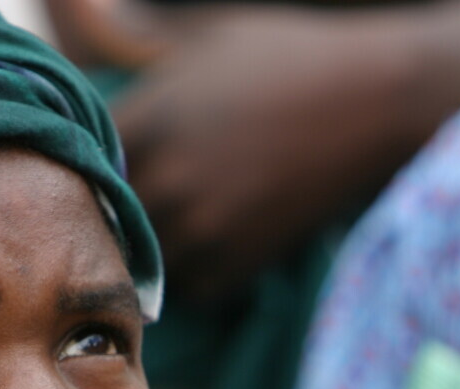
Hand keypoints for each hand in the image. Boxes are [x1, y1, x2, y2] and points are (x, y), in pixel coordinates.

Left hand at [111, 7, 427, 300]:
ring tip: (178, 230)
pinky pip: (191, 289)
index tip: (99, 164)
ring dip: (154, 250)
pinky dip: (197, 277)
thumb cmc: (294, 57)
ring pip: (145, 261)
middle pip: (106, 219)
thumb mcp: (211, 37)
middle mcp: (165, 179)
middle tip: (132, 207)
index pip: (79, 161)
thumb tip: (88, 11)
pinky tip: (214, 247)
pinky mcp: (236, 263)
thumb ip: (141, 39)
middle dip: (115, 213)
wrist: (380, 101)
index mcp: (148, 120)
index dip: (85, 164)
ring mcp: (200, 227)